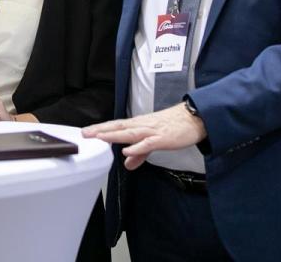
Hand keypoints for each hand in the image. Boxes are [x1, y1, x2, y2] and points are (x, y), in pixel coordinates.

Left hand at [81, 104, 206, 169]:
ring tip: (100, 138)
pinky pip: (148, 143)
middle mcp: (142, 125)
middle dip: (101, 130)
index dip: (101, 128)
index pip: (116, 126)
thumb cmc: (174, 126)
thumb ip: (140, 153)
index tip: (86, 132)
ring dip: (114, 135)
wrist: (195, 118)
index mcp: (139, 125)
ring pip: (130, 133)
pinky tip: (127, 150)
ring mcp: (152, 131)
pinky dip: (137, 147)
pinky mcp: (163, 138)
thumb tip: (127, 162)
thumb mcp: (153, 141)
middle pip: (118, 127)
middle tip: (85, 133)